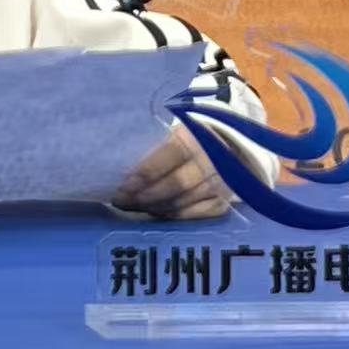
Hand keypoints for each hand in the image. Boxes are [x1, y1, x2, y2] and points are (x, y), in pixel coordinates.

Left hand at [112, 126, 229, 219]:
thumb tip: (121, 163)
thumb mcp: (175, 132)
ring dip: (152, 207)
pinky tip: (153, 212)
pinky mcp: (221, 203)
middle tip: (120, 200)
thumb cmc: (190, 137)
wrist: (228, 147)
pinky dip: (170, 215)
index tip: (123, 185)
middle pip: (174, 185)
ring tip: (130, 206)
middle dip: (143, 196)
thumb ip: (155, 146)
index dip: (145, 173)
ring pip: (181, 203)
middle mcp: (210, 163)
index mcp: (195, 138)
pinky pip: (192, 216)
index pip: (169, 156)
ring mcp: (219, 186)